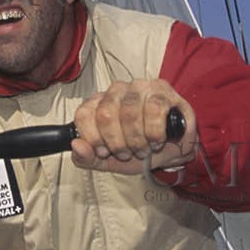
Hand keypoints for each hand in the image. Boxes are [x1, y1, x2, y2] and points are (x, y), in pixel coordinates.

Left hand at [69, 79, 196, 176]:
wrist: (173, 151)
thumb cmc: (141, 150)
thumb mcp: (109, 161)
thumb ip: (87, 158)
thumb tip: (76, 146)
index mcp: (99, 104)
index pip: (84, 114)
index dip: (93, 138)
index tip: (103, 151)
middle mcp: (117, 91)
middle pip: (106, 115)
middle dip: (117, 143)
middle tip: (127, 153)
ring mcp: (139, 87)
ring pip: (129, 113)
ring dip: (138, 140)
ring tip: (144, 148)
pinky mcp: (162, 90)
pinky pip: (154, 110)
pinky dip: (155, 132)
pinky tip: (157, 140)